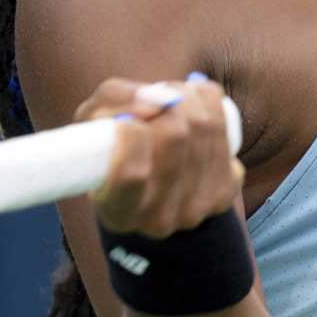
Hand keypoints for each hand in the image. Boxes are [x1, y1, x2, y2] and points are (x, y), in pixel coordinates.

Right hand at [73, 75, 245, 237]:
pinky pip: (226, 129)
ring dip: (189, 96)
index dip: (131, 134)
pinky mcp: (223, 193)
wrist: (152, 179)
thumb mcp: (91, 122)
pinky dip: (210, 104)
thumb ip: (113, 101)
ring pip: (205, 127)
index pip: (131, 173)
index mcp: (118, 213)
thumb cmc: (111, 145)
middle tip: (156, 96)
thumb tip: (160, 99)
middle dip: (167, 101)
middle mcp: (158, 220)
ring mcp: (196, 209)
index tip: (125, 118)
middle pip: (175, 136)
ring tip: (172, 97)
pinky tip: (196, 105)